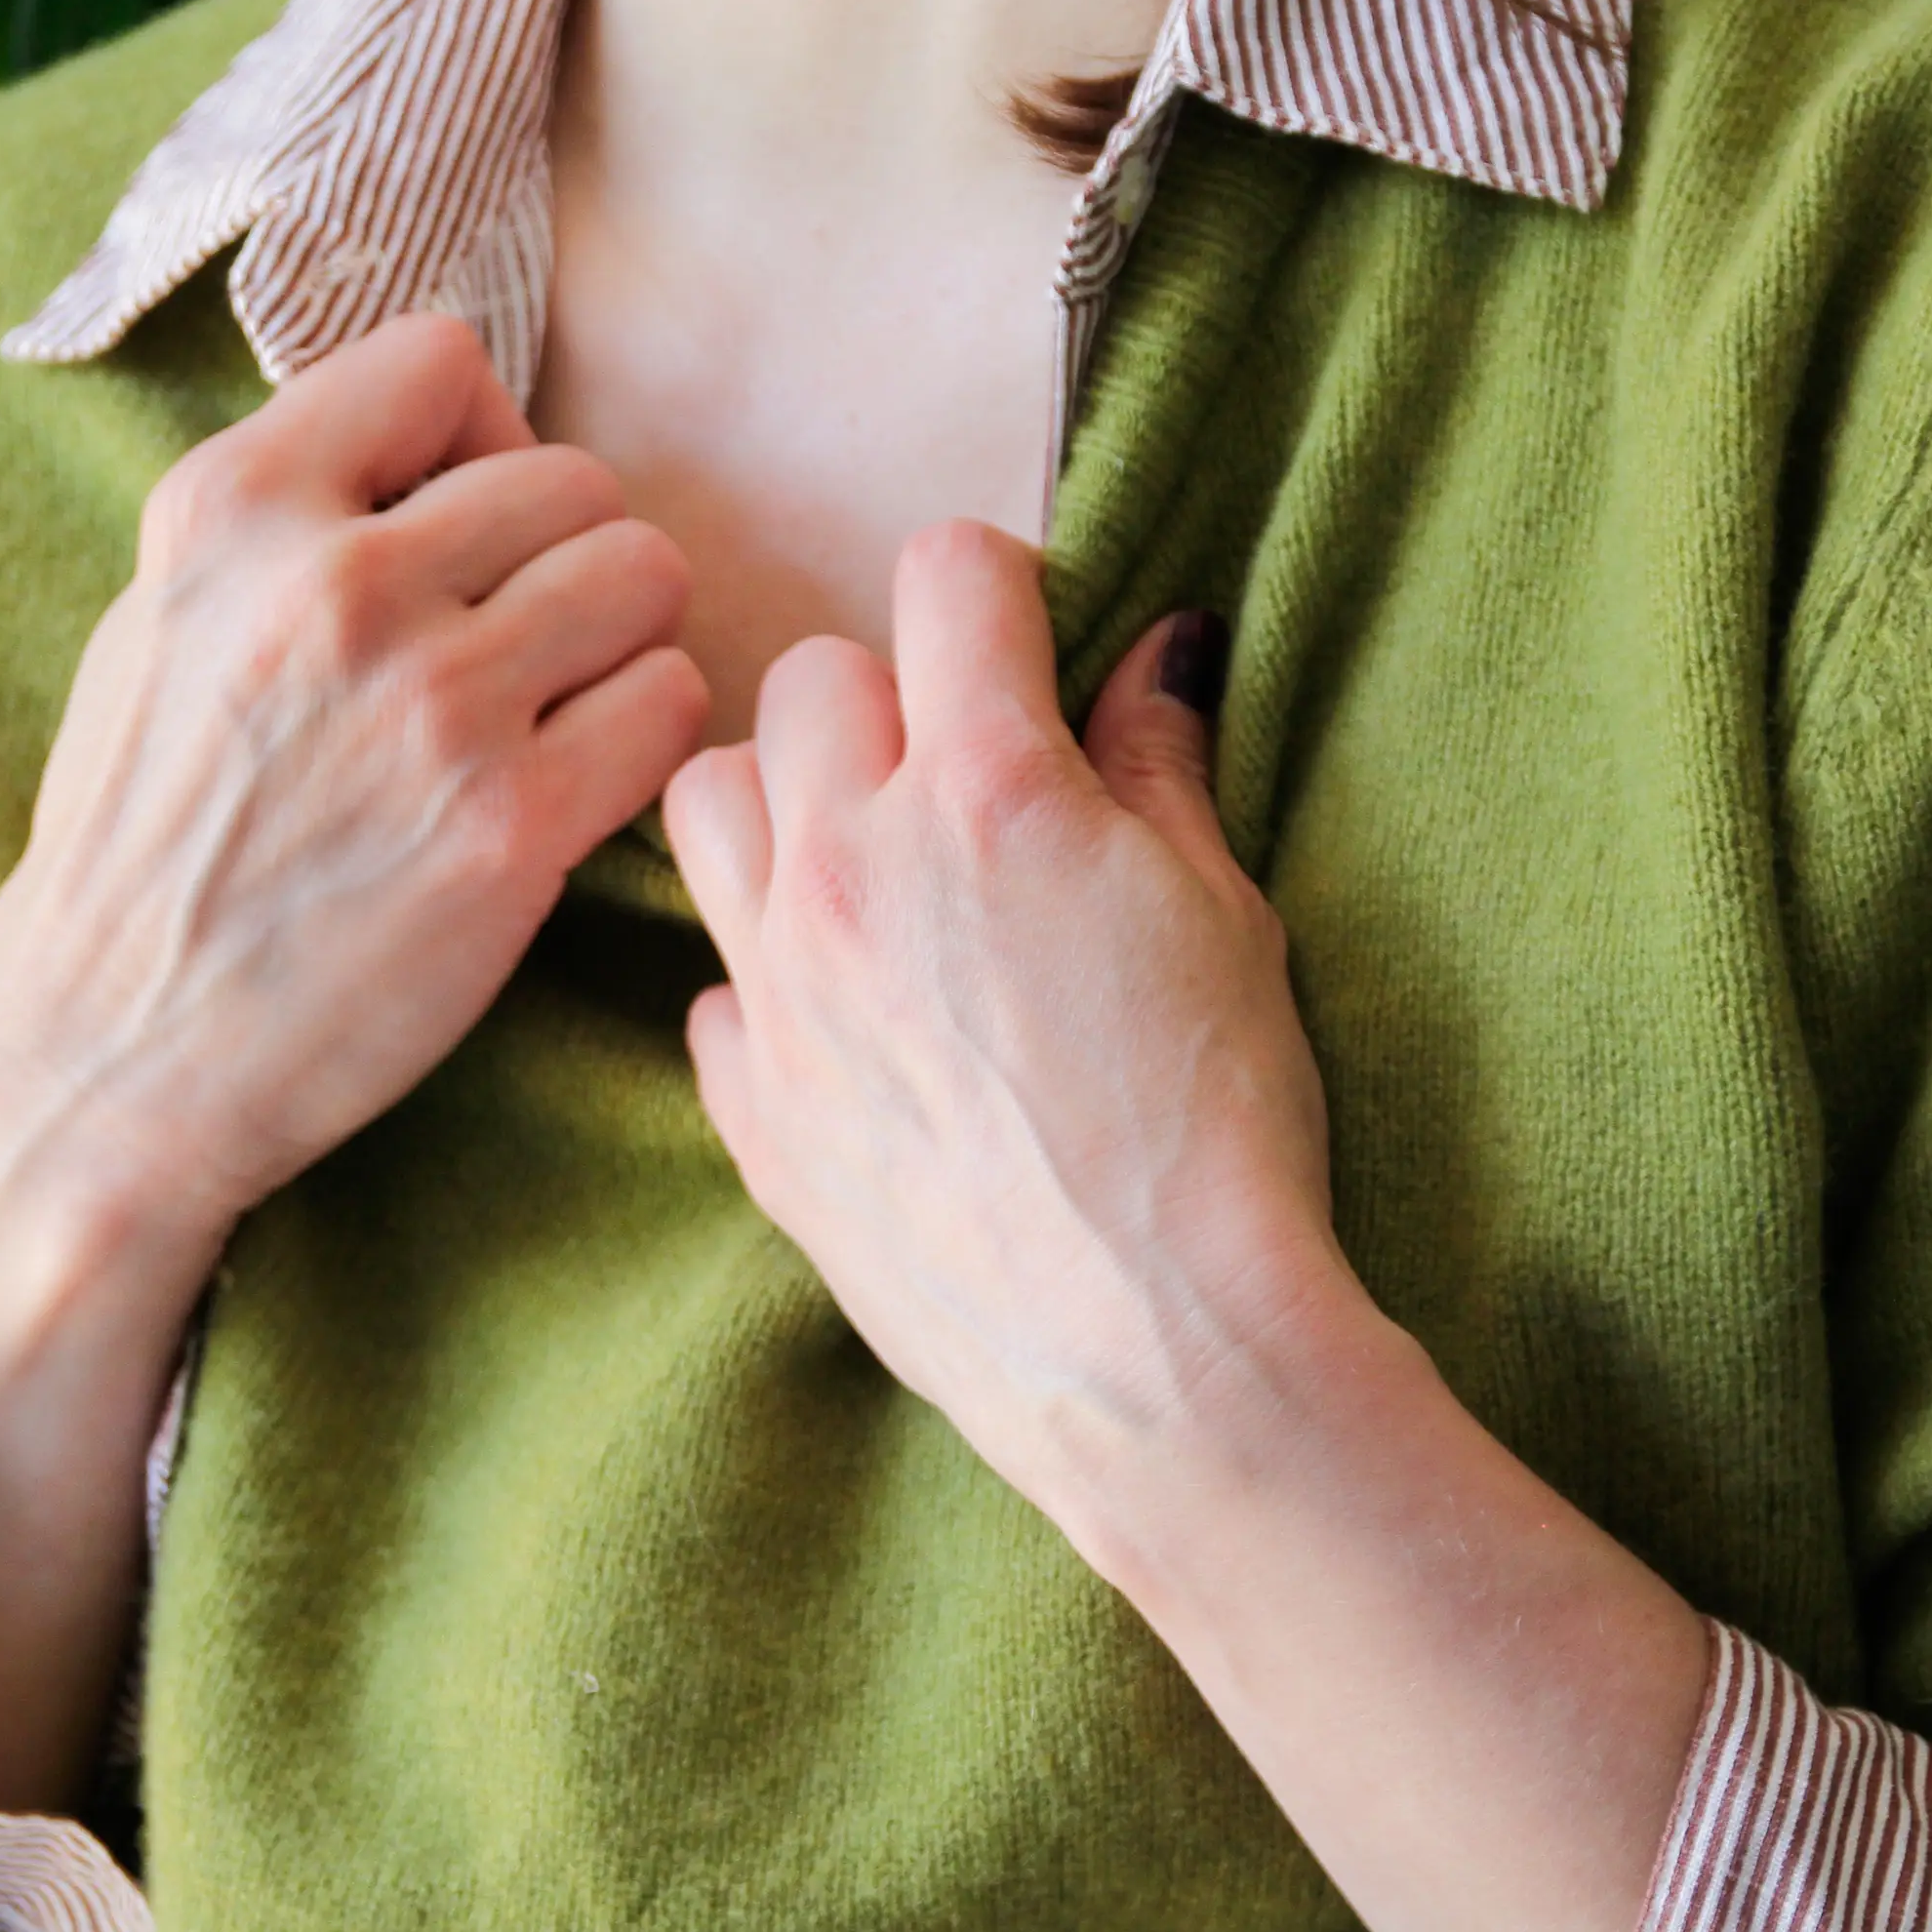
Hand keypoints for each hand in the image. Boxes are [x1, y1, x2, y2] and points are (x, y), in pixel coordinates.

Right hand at [0, 312, 707, 1318]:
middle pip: (573, 478)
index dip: (478, 442)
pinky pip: (671, 706)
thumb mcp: (161, 622)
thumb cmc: (146, 844)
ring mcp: (434, 704)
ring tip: (561, 711)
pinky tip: (582, 785)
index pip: (441, 365)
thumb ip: (289, 520)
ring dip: (626, 642)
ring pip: (645, 575)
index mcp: (236, 510)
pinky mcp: (513, 826)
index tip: (459, 529)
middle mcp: (337, 584)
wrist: (114, 1054)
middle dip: (567, 558)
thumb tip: (449, 453)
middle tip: (524, 650)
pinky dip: (649, 740)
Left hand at [659, 522, 1344, 1585]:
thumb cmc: (1215, 1134)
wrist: (1154, 1355)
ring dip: (784, 803)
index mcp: (986, 792)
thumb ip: (1158, 767)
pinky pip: (711, 977)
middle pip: (803, 676)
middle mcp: (852, 866)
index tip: (1032, 657)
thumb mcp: (1223, 917)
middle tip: (962, 779)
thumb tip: (1152, 653)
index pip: (942, 576)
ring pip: (707, 800)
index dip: (1000, 598)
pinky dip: (768, 973)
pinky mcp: (748, 1100)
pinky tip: (854, 1018)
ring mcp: (778, 987)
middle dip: (888, 698)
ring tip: (871, 865)